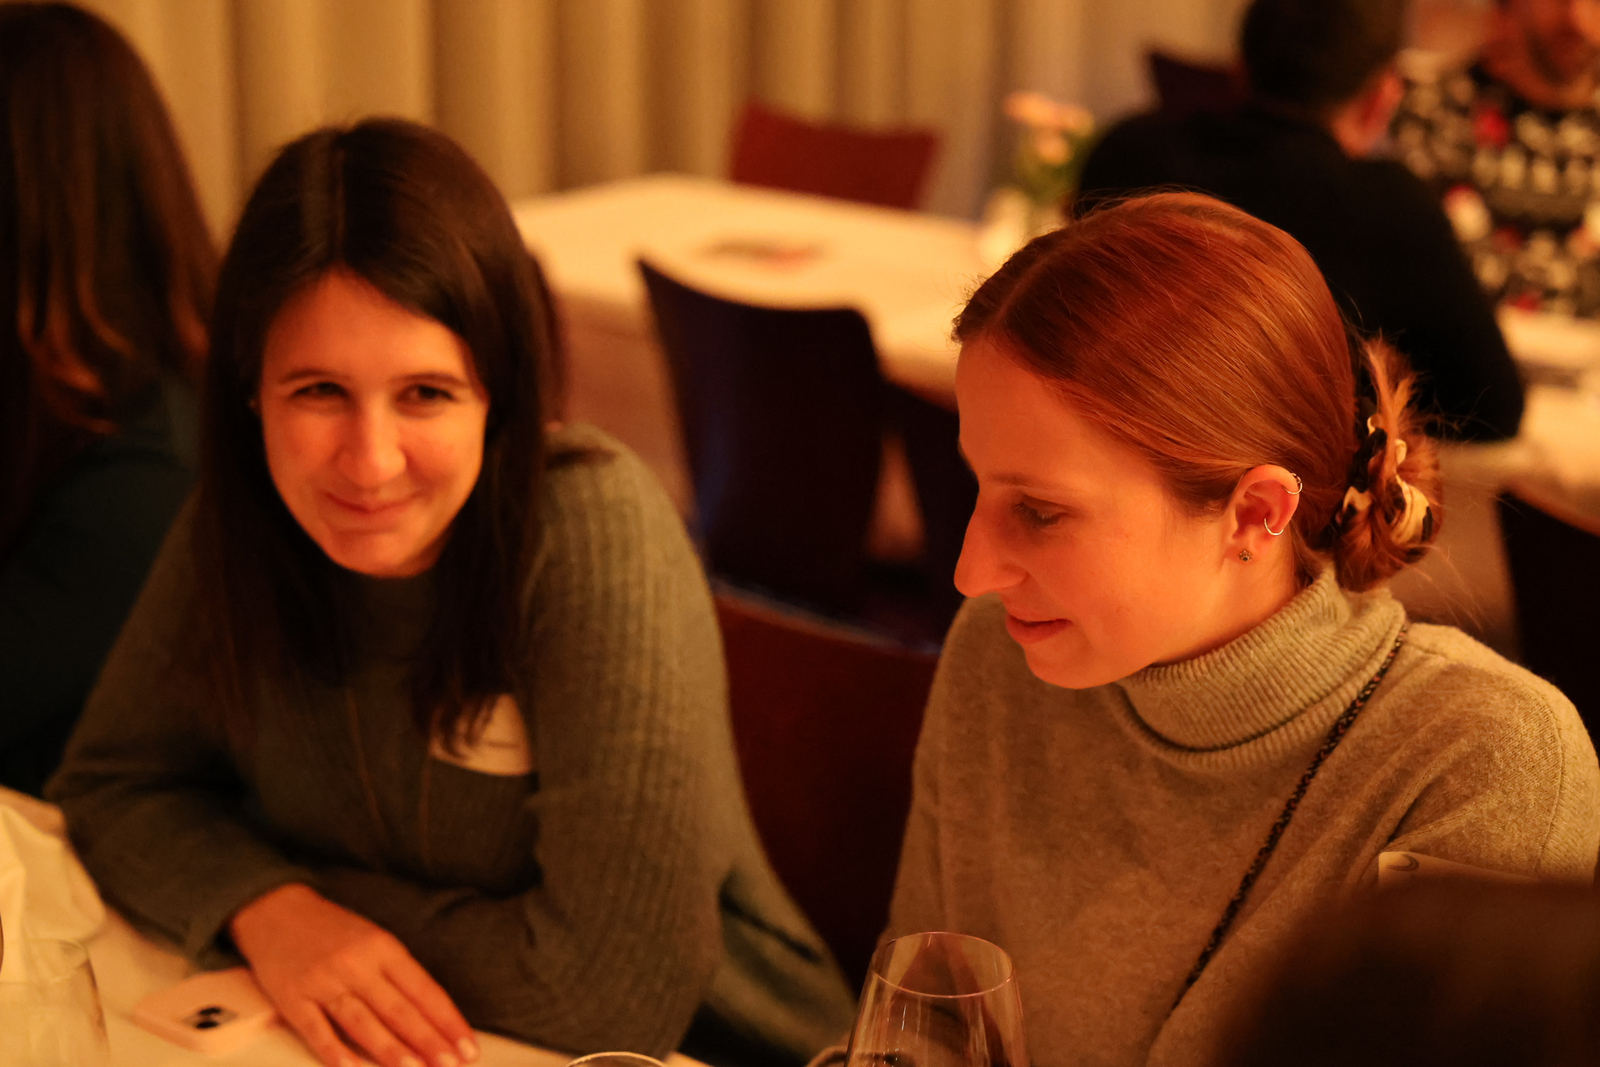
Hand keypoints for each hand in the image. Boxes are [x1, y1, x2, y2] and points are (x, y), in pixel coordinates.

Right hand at [229, 883, 477, 1066]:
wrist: (276, 912)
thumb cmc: (333, 930)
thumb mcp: (374, 939)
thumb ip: (399, 974)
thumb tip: (431, 1016)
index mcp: (383, 948)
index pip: (424, 990)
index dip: (448, 1021)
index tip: (468, 1046)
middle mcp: (356, 965)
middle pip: (398, 1009)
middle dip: (428, 1040)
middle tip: (451, 1064)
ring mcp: (323, 982)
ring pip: (362, 1022)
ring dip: (390, 1050)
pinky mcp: (293, 999)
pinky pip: (317, 1030)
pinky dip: (335, 1052)